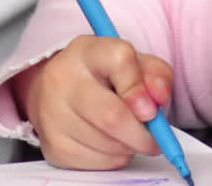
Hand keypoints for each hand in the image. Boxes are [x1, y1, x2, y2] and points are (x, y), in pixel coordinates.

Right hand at [12, 34, 173, 170]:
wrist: (56, 89)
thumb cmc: (103, 74)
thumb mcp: (133, 62)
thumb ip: (156, 74)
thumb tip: (159, 98)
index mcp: (88, 50)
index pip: (120, 61)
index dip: (141, 90)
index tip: (152, 110)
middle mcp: (63, 79)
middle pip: (111, 115)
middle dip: (141, 134)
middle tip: (155, 139)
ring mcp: (53, 114)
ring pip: (105, 143)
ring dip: (129, 147)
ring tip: (130, 135)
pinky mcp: (52, 145)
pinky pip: (95, 162)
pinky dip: (114, 158)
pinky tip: (113, 144)